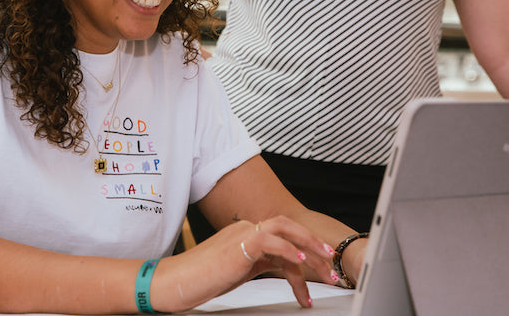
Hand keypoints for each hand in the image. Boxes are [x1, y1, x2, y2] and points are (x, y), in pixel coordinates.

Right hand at [150, 216, 339, 311]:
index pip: (283, 236)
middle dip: (314, 243)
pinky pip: (271, 241)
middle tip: (332, 263)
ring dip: (309, 247)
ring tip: (325, 267)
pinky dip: (289, 250)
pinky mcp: (239, 245)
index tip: (320, 267)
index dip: (305, 250)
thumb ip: (258, 264)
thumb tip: (282, 270)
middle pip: (288, 227)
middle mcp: (246, 229)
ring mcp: (242, 234)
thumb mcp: (237, 271)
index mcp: (246, 234)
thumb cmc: (200, 279)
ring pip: (285, 229)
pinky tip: (302, 262)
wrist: (176, 281)